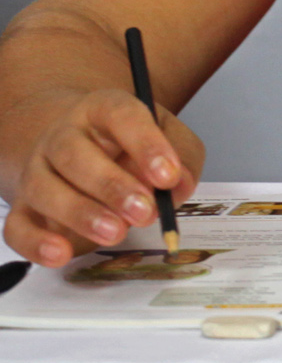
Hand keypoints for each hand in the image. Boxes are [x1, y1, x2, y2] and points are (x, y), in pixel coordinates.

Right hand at [2, 90, 201, 266]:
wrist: (82, 144)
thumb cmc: (131, 143)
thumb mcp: (168, 135)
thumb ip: (183, 155)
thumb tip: (179, 185)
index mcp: (103, 108)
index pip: (121, 116)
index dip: (145, 145)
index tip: (168, 176)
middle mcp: (63, 135)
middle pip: (75, 154)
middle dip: (111, 186)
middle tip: (145, 212)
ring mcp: (37, 169)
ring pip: (45, 189)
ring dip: (81, 214)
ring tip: (116, 233)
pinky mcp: (23, 206)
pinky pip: (18, 226)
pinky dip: (37, 243)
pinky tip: (62, 254)